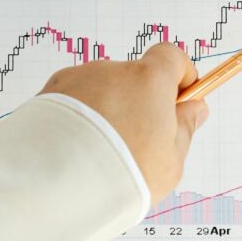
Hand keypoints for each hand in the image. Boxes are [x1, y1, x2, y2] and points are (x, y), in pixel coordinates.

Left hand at [39, 43, 209, 205]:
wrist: (55, 183)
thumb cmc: (121, 174)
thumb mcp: (170, 161)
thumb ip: (184, 129)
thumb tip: (194, 108)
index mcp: (148, 79)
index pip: (171, 56)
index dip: (179, 76)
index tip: (181, 101)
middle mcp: (110, 71)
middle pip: (133, 80)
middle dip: (138, 104)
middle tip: (136, 145)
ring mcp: (76, 80)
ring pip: (101, 93)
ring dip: (105, 113)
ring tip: (99, 155)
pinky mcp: (47, 94)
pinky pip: (72, 104)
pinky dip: (78, 121)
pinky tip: (76, 152)